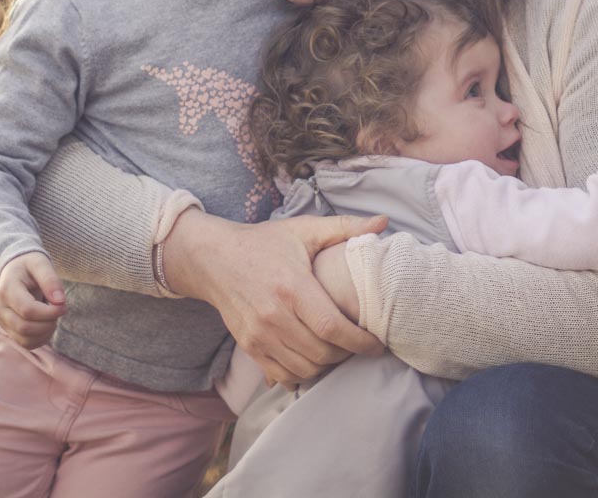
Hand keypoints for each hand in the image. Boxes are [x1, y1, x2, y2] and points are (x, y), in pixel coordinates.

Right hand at [0, 251, 65, 348]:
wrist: (13, 270)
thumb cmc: (28, 265)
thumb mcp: (40, 263)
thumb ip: (50, 280)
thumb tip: (60, 301)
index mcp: (7, 290)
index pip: (27, 310)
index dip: (49, 312)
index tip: (64, 305)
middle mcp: (0, 309)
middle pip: (25, 328)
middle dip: (49, 322)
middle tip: (61, 309)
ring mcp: (3, 321)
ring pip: (25, 340)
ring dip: (46, 332)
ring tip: (53, 315)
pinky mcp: (9, 330)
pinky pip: (26, 344)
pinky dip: (42, 338)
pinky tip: (48, 324)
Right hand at [161, 211, 386, 386]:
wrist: (213, 259)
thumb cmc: (263, 243)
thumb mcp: (304, 229)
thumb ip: (345, 227)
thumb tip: (383, 222)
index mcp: (292, 287)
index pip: (332, 326)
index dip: (359, 341)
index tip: (377, 345)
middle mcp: (274, 315)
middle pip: (321, 353)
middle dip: (347, 354)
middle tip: (360, 344)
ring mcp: (259, 335)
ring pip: (304, 369)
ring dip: (327, 365)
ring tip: (339, 350)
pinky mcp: (249, 347)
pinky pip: (282, 375)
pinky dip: (302, 374)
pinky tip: (313, 359)